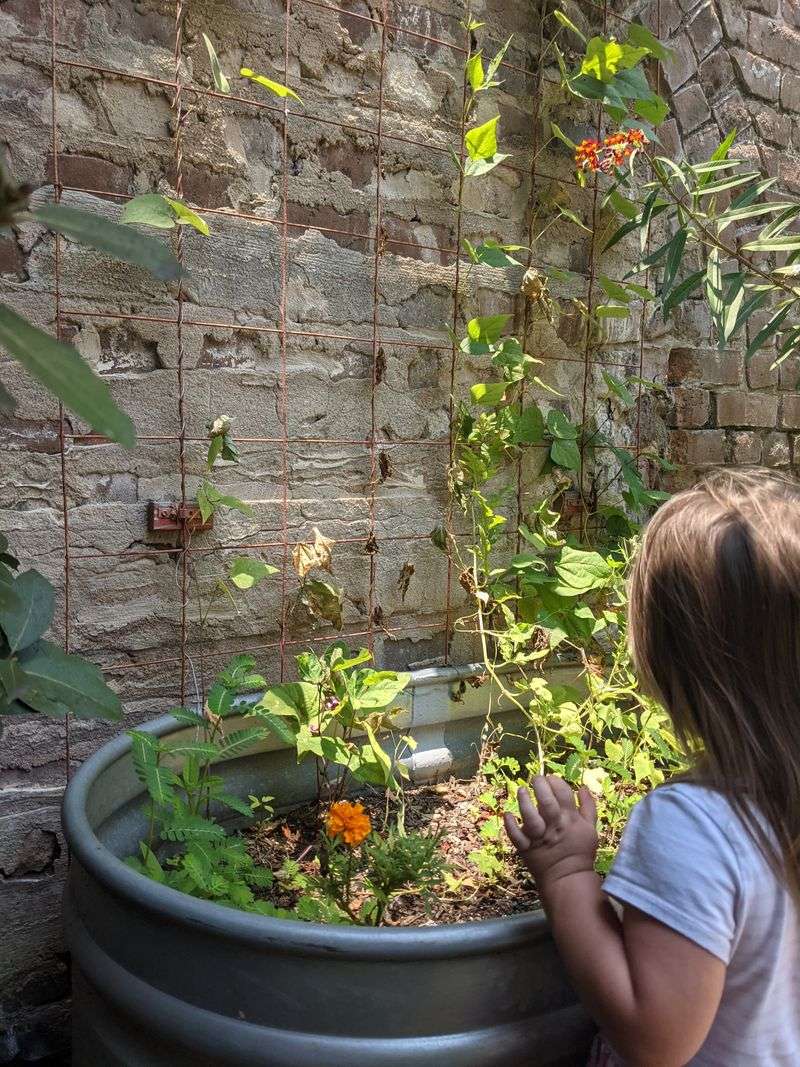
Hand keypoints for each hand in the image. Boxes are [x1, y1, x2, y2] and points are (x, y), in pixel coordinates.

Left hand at [503, 775, 597, 895]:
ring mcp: (538, 837)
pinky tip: (508, 815)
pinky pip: (516, 837)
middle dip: (541, 786)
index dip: (556, 782)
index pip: (563, 793)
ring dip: (525, 803)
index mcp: (569, 819)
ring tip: (522, 790)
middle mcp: (554, 826)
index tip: (550, 778)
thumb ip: (588, 807)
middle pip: (547, 802)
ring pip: (530, 818)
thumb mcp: (591, 828)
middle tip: (536, 779)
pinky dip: (511, 826)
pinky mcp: (526, 848)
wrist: (568, 878)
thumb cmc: (579, 851)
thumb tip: (583, 787)